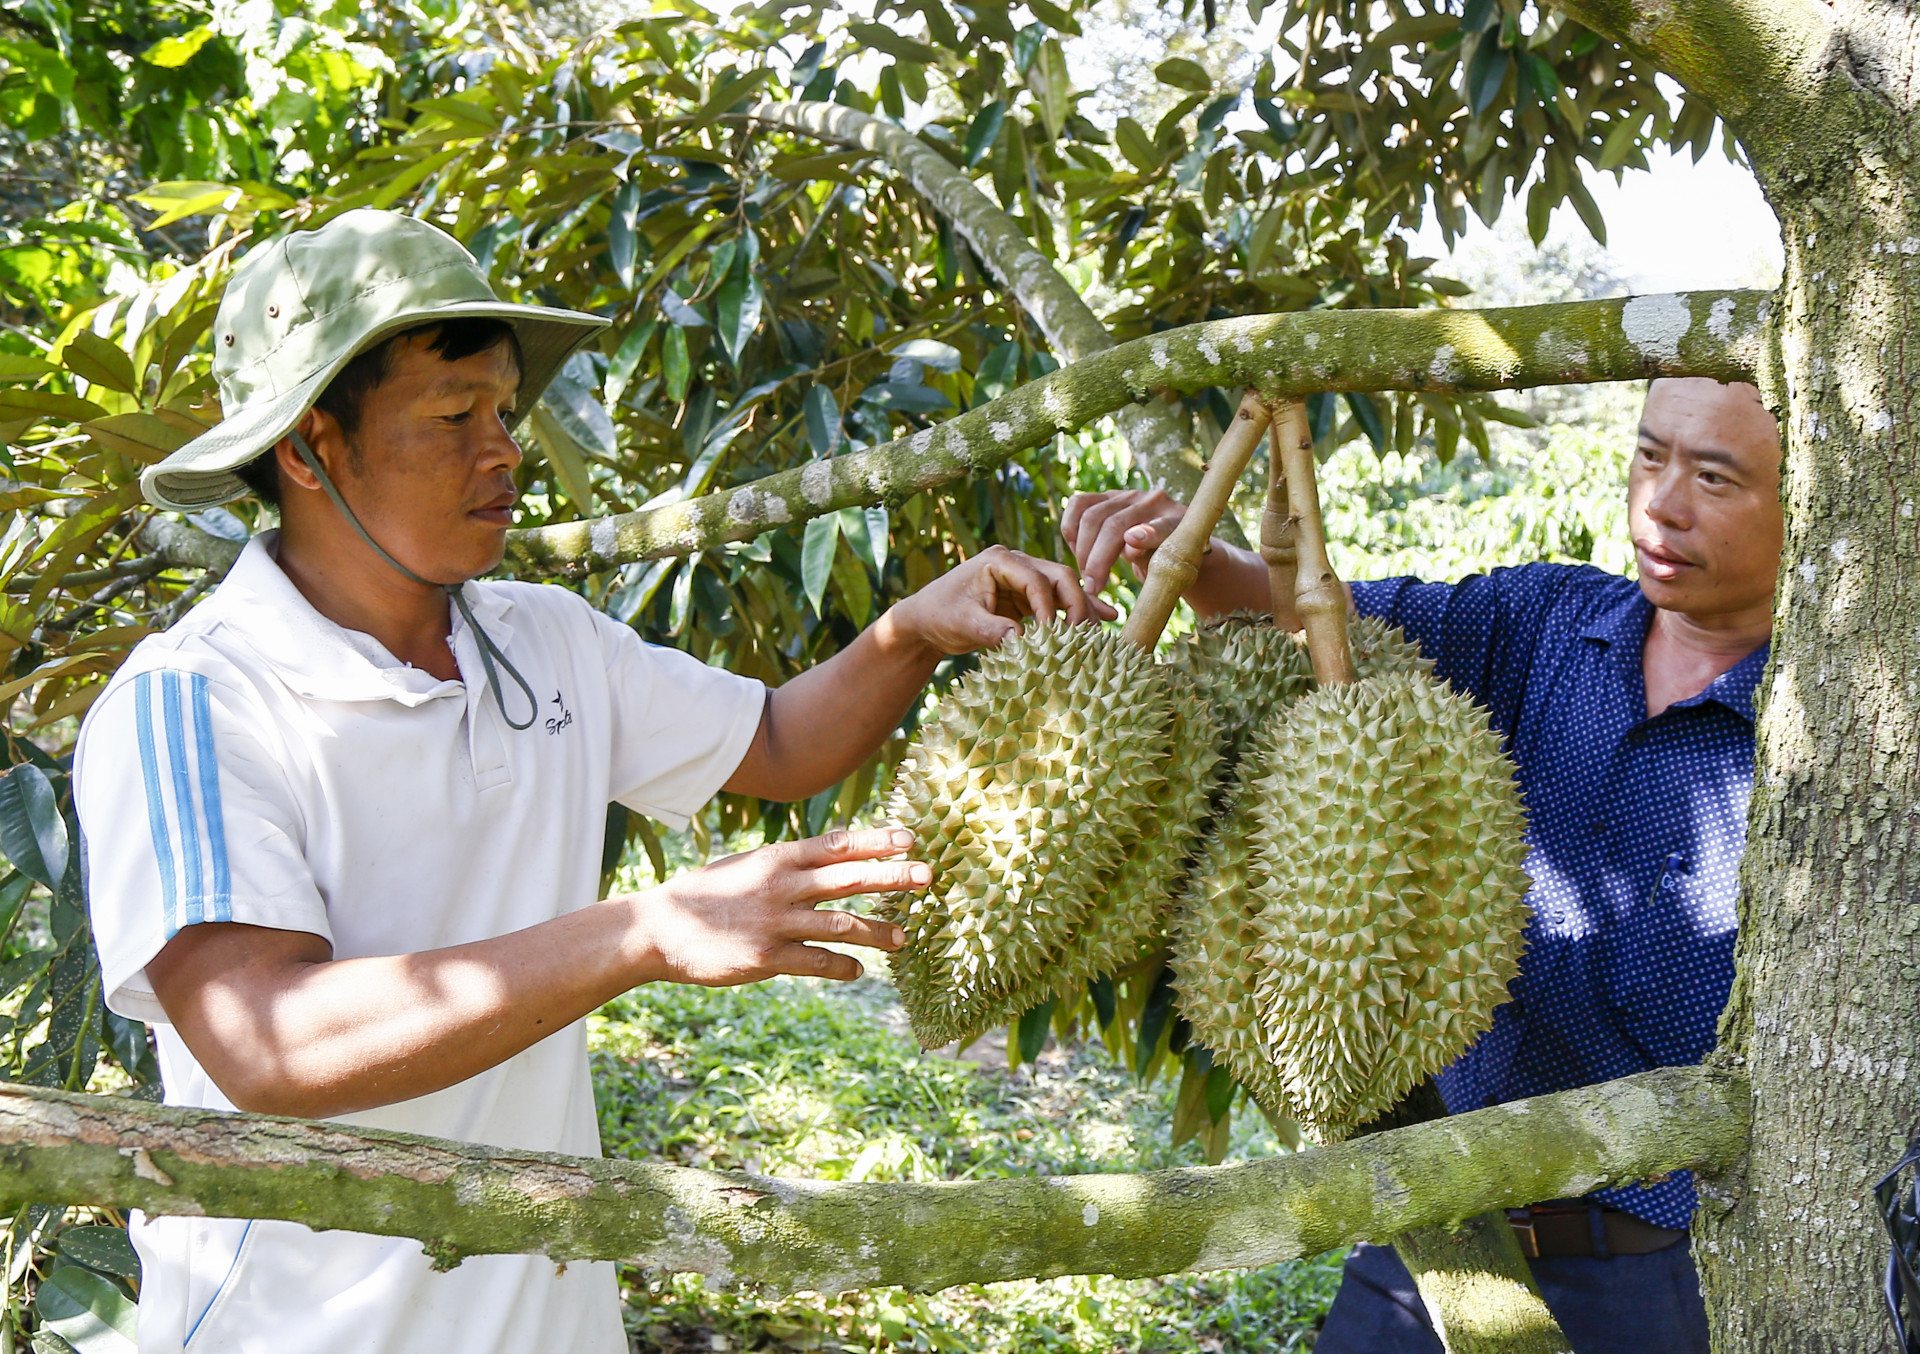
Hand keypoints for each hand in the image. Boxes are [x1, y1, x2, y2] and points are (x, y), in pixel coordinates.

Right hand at [634, 828, 927, 984]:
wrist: (659, 929)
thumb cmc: (707, 895)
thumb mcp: (748, 866)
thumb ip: (788, 864)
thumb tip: (833, 859)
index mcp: (777, 858)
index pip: (837, 844)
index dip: (876, 841)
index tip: (909, 839)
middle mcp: (781, 886)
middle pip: (849, 878)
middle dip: (892, 877)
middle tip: (927, 876)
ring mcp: (775, 923)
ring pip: (841, 924)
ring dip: (878, 931)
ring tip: (904, 938)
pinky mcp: (766, 958)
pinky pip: (818, 962)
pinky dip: (844, 966)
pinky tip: (858, 970)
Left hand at [885, 543, 1115, 653]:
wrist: (926, 622)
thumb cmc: (939, 616)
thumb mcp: (962, 623)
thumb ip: (992, 630)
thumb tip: (1023, 640)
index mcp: (999, 560)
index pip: (1036, 580)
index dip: (1048, 609)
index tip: (1054, 637)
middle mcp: (1016, 564)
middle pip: (1059, 577)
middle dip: (1076, 603)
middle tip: (1087, 633)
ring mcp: (1023, 579)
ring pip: (1063, 588)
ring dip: (1083, 607)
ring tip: (1106, 625)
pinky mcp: (1026, 597)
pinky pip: (1057, 602)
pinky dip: (1076, 611)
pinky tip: (1105, 617)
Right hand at [1061, 488, 1196, 595]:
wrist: (1165, 542)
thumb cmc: (1167, 561)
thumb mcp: (1166, 567)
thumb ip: (1151, 556)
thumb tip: (1131, 542)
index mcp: (1176, 521)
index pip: (1163, 526)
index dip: (1149, 532)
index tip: (1133, 542)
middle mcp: (1152, 501)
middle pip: (1114, 524)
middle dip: (1097, 559)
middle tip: (1092, 587)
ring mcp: (1128, 495)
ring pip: (1091, 515)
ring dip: (1081, 548)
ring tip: (1085, 574)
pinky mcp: (1109, 495)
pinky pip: (1079, 504)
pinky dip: (1071, 528)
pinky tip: (1076, 551)